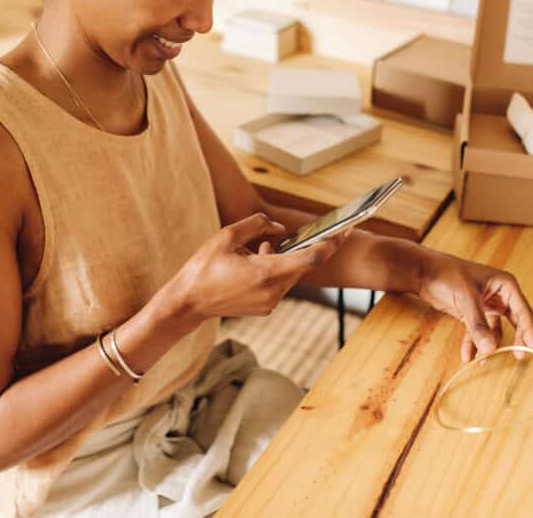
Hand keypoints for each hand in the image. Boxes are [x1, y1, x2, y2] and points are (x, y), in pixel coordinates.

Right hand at [166, 213, 349, 322]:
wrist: (188, 303)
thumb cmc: (203, 268)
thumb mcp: (227, 236)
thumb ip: (258, 224)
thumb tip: (279, 228)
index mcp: (266, 272)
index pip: (310, 258)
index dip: (331, 243)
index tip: (344, 230)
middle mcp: (273, 291)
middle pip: (303, 265)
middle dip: (307, 246)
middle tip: (319, 229)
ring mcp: (270, 302)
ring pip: (291, 273)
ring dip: (286, 257)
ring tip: (260, 246)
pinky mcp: (266, 307)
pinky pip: (280, 283)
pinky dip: (276, 268)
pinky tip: (257, 258)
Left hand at [416, 253, 532, 362]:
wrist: (422, 271)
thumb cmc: (447, 274)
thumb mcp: (465, 298)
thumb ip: (478, 324)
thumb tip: (490, 349)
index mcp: (505, 285)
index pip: (523, 311)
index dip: (530, 331)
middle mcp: (499, 295)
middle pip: (514, 322)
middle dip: (514, 340)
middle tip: (517, 357)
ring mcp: (486, 305)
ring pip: (494, 330)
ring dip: (489, 346)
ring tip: (482, 362)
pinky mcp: (472, 313)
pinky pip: (477, 332)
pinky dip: (473, 344)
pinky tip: (467, 356)